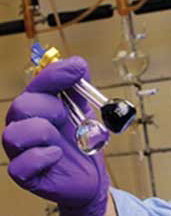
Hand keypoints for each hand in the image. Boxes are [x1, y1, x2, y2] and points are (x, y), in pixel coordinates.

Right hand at [2, 57, 109, 215]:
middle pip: (22, 106)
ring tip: (60, 140)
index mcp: (39, 106)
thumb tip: (78, 63)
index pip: (38, 83)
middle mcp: (25, 125)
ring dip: (42, 132)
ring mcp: (22, 150)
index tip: (77, 70)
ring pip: (14, 134)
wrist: (91, 173)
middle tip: (66, 117)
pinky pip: (20, 165)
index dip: (55, 74)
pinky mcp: (25, 174)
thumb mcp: (86, 109)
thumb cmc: (83, 140)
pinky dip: (41, 158)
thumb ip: (80, 87)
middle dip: (50, 108)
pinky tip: (57, 156)